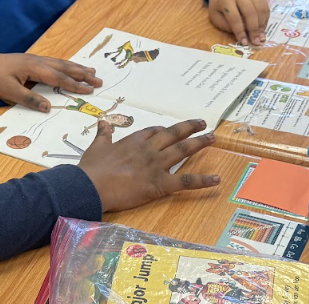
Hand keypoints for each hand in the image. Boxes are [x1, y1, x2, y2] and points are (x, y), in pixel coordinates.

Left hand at [0, 52, 102, 111]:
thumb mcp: (10, 93)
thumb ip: (30, 99)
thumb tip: (48, 107)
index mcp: (35, 68)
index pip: (59, 78)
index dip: (75, 85)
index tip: (90, 90)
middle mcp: (38, 61)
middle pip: (65, 68)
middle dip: (82, 74)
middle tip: (99, 80)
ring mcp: (34, 59)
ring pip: (60, 63)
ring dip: (76, 68)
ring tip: (91, 71)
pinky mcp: (30, 61)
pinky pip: (53, 63)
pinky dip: (65, 66)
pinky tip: (68, 68)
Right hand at [78, 119, 219, 212]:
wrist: (91, 186)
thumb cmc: (91, 168)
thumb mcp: (96, 147)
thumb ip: (103, 134)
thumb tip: (102, 122)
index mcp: (133, 141)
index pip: (154, 132)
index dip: (164, 130)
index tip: (170, 129)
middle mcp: (149, 150)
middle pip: (173, 135)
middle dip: (189, 128)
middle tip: (203, 123)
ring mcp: (156, 166)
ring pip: (183, 151)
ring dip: (199, 144)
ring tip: (212, 138)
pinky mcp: (160, 184)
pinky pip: (186, 181)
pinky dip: (203, 180)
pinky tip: (217, 179)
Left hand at [208, 0, 269, 45]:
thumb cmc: (220, 7)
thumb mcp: (216, 16)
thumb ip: (226, 25)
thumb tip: (243, 33)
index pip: (234, 17)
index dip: (239, 31)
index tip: (243, 42)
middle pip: (250, 12)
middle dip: (253, 29)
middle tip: (255, 41)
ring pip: (260, 9)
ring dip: (261, 25)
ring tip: (260, 37)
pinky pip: (265, 7)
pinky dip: (265, 19)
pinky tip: (262, 29)